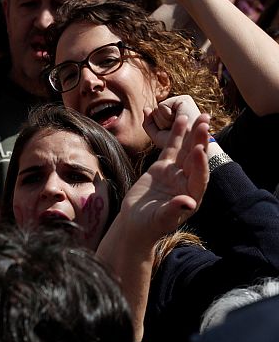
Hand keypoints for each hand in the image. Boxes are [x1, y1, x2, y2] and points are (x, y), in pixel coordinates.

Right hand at [123, 113, 209, 238]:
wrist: (136, 223)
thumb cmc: (148, 225)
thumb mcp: (160, 219)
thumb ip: (174, 210)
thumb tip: (189, 204)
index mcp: (192, 196)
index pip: (199, 177)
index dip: (200, 164)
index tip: (199, 149)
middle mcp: (187, 182)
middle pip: (196, 159)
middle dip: (200, 141)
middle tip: (204, 123)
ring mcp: (176, 173)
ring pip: (186, 150)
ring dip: (193, 134)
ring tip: (200, 116)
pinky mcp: (163, 167)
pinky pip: (171, 148)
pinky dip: (176, 135)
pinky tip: (181, 120)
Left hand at [144, 95, 201, 148]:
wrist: (191, 145)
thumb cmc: (177, 144)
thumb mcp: (158, 136)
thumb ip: (149, 123)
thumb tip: (145, 108)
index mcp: (175, 113)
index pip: (154, 117)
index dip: (159, 127)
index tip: (172, 132)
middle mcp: (179, 105)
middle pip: (154, 112)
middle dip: (161, 124)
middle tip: (175, 129)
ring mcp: (182, 101)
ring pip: (156, 109)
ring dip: (164, 121)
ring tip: (179, 125)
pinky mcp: (184, 99)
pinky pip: (161, 106)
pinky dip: (166, 116)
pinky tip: (180, 118)